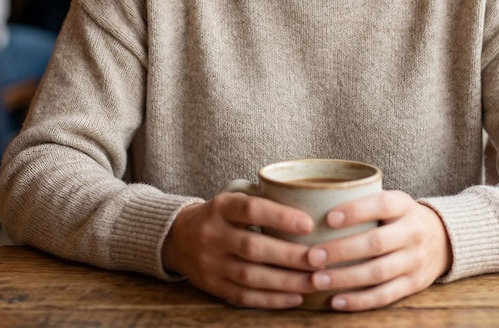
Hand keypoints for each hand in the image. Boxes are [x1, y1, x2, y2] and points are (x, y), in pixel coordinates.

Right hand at [161, 193, 316, 308]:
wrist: (179, 238)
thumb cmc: (221, 215)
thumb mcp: (234, 198)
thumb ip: (263, 199)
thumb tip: (310, 203)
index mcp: (222, 207)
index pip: (250, 209)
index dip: (279, 216)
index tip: (308, 224)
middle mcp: (213, 235)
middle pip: (253, 248)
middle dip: (289, 256)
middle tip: (320, 258)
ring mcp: (211, 264)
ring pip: (251, 277)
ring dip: (287, 281)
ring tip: (315, 281)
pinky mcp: (213, 287)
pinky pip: (244, 297)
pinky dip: (272, 300)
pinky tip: (295, 297)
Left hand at [304, 190, 451, 310]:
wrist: (443, 239)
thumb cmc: (400, 217)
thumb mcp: (392, 201)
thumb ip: (363, 201)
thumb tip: (314, 202)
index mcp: (404, 206)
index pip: (381, 205)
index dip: (356, 211)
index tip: (328, 218)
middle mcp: (412, 232)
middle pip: (376, 242)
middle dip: (341, 251)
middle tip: (311, 256)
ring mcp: (415, 260)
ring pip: (378, 272)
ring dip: (345, 278)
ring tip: (317, 280)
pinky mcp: (414, 284)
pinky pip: (385, 295)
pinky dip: (359, 301)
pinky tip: (336, 300)